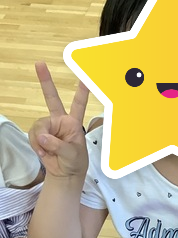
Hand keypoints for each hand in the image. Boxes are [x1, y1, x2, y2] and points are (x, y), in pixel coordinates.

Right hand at [29, 61, 88, 178]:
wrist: (65, 174)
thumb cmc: (75, 162)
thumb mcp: (72, 154)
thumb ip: (58, 145)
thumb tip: (42, 136)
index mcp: (74, 123)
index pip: (79, 104)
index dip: (81, 91)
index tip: (84, 77)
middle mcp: (60, 121)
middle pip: (51, 98)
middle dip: (45, 81)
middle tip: (39, 63)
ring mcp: (49, 127)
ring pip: (38, 126)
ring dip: (40, 141)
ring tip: (48, 152)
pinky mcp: (40, 134)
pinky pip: (33, 135)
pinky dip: (36, 146)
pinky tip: (43, 153)